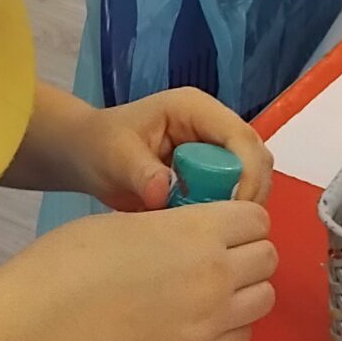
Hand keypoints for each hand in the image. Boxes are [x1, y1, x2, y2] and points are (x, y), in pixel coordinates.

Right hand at [18, 200, 277, 340]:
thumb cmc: (72, 258)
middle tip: (215, 255)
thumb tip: (199, 237)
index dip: (239, 219)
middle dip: (247, 252)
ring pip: (263, 298)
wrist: (45, 319)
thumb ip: (178, 227)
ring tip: (209, 288)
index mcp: (199, 231)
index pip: (257, 218)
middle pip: (268, 257)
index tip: (219, 225)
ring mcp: (211, 320)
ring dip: (245, 289)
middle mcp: (217, 275)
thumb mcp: (131, 221)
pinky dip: (230, 325)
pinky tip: (199, 317)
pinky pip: (242, 336)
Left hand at [66, 89, 273, 214]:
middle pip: (255, 157)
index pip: (239, 136)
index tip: (233, 210)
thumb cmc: (98, 145)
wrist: (87, 154)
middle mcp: (213, 125)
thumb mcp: (113, 156)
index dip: (245, 173)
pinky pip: (235, 191)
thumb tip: (163, 194)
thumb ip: (140, 172)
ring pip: (251, 176)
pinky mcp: (212, 171)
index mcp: (194, 109)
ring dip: (241, 204)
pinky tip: (210, 230)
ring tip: (217, 231)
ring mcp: (215, 148)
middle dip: (248, 192)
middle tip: (228, 228)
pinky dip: (229, 211)